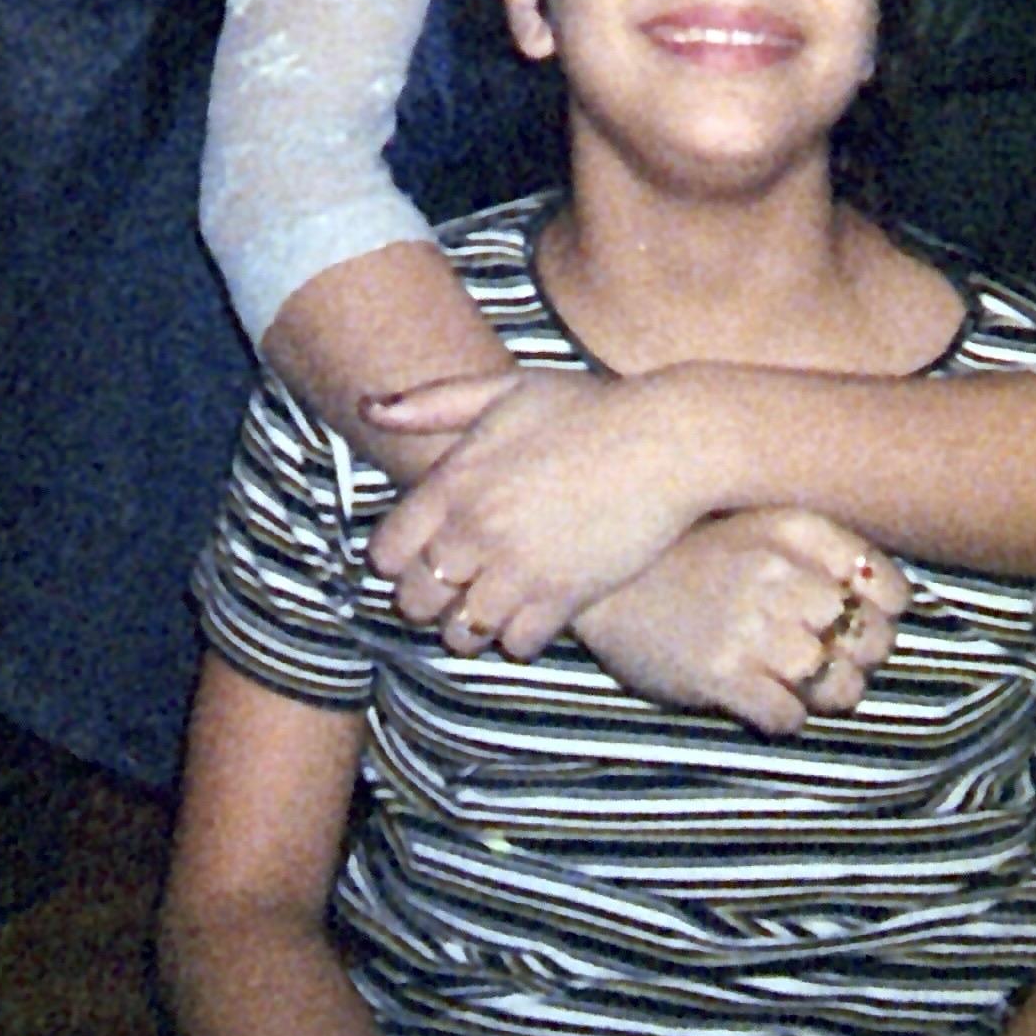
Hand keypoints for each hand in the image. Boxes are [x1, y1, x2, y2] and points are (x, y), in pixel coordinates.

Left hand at [364, 369, 712, 658]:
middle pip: (415, 601)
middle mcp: (475, 531)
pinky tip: (533, 611)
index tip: (422, 553)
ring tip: (491, 604)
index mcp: (453, 483)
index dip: (399, 559)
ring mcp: (518, 569)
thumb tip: (368, 407)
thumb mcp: (504, 389)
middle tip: (455, 585)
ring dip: (470, 625)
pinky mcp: (563, 598)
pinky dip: (520, 637)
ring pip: (461, 634)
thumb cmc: (588, 408)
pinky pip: (517, 645)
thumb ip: (432, 403)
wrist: (667, 441)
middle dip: (428, 599)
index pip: (386, 553)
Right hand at [577, 511, 907, 734]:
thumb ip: (817, 547)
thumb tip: (886, 599)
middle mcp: (780, 574)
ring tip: (798, 685)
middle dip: (858, 660)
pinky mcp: (722, 674)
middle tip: (829, 659)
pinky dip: (784, 718)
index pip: (887, 587)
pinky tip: (760, 699)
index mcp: (794, 529)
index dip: (883, 615)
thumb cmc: (684, 554)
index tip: (856, 620)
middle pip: (872, 641)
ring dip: (827, 696)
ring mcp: (752, 626)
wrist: (600, 580)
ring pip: (841, 688)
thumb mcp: (753, 523)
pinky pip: (790, 719)